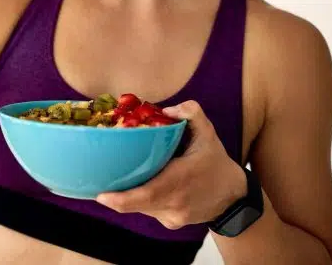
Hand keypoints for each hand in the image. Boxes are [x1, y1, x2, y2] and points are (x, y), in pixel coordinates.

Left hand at [96, 100, 247, 229]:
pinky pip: (148, 211)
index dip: (122, 199)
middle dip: (116, 195)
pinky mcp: (171, 223)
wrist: (234, 198)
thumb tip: (167, 109)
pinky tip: (136, 186)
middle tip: (97, 183)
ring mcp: (173, 216)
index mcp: (181, 180)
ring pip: (141, 208)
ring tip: (116, 179)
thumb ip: (191, 113)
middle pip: (137, 203)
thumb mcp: (208, 133)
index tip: (101, 195)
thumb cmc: (216, 163)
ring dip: (128, 195)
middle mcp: (175, 203)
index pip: (148, 194)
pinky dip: (140, 199)